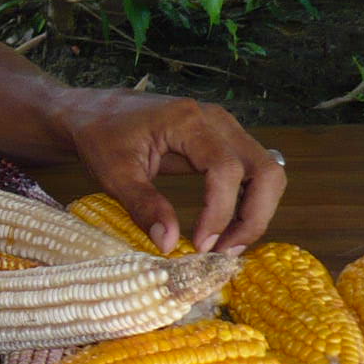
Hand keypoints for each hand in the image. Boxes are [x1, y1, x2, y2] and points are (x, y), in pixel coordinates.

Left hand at [60, 92, 285, 254]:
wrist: (95, 111)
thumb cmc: (100, 136)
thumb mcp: (113, 173)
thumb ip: (143, 206)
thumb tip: (170, 245)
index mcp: (187, 121)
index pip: (226, 169)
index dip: (219, 212)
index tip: (200, 245)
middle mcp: (216, 120)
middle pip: (265, 170)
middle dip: (253, 218)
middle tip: (224, 252)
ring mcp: (225, 128)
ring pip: (267, 173)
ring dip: (256, 213)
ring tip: (226, 245)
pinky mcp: (224, 140)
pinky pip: (253, 173)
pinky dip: (248, 202)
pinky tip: (225, 228)